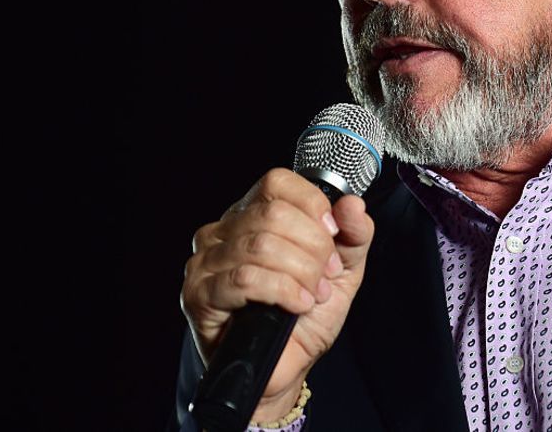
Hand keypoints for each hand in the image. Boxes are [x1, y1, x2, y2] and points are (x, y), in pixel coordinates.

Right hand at [180, 169, 374, 417]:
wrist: (286, 369)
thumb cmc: (306, 316)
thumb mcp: (342, 271)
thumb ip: (353, 236)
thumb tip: (353, 205)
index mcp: (254, 215)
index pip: (277, 183)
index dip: (312, 206)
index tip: (333, 237)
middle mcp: (224, 231)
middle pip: (274, 215)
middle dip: (313, 248)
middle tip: (325, 276)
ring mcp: (206, 262)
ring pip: (261, 246)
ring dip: (300, 273)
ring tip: (312, 294)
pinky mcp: (199, 294)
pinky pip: (245, 279)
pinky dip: (282, 291)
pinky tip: (296, 306)